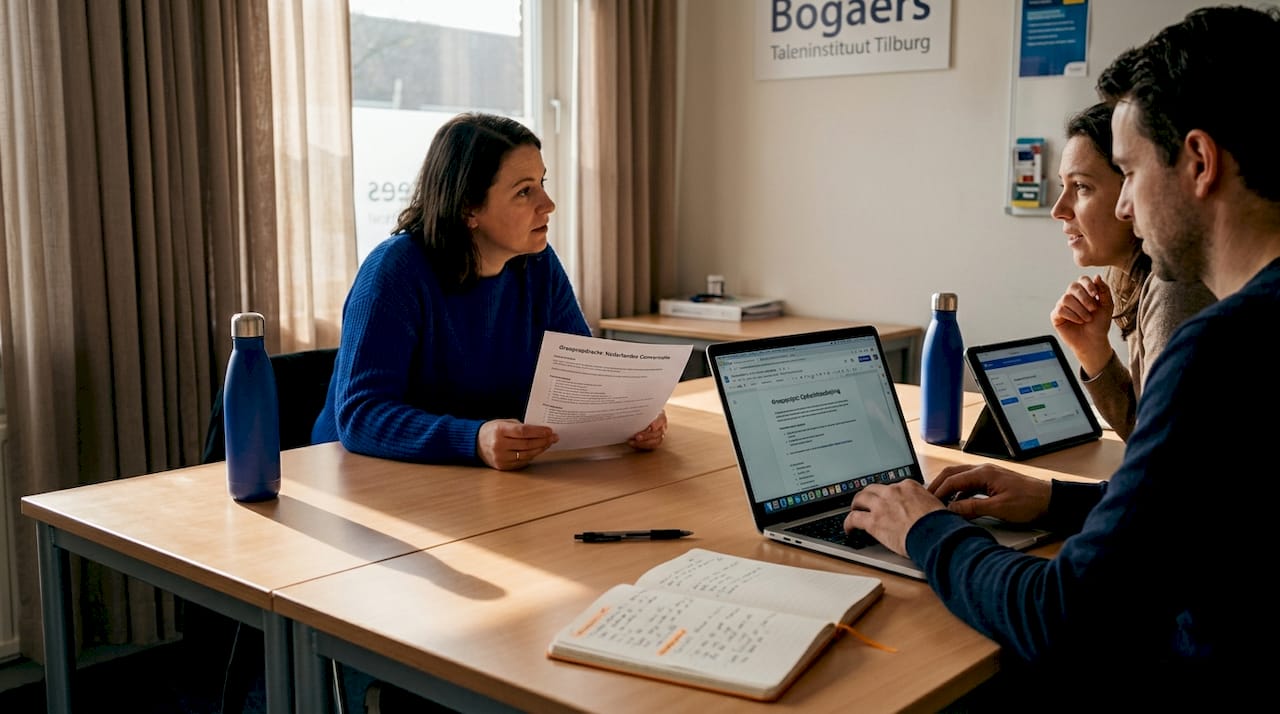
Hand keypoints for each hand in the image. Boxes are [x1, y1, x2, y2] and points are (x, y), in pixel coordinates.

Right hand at [476, 419, 557, 469]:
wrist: (476, 444)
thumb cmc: (492, 431)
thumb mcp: (503, 422)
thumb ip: (520, 426)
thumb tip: (540, 431)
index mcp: (499, 430)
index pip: (523, 432)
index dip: (538, 432)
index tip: (549, 431)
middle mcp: (499, 445)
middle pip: (527, 444)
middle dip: (543, 440)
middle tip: (554, 437)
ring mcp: (501, 457)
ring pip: (527, 455)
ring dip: (540, 449)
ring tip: (549, 443)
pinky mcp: (503, 466)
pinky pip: (522, 462)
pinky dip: (532, 456)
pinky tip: (538, 450)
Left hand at [628, 410, 667, 450]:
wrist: (646, 416)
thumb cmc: (645, 412)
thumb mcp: (645, 408)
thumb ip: (641, 410)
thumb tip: (632, 410)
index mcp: (661, 416)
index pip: (661, 419)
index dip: (657, 423)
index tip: (651, 426)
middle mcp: (662, 427)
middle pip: (658, 433)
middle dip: (647, 436)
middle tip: (637, 436)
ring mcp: (660, 435)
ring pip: (655, 442)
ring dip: (643, 443)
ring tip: (632, 442)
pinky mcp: (655, 442)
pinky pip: (650, 446)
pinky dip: (641, 446)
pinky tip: (632, 444)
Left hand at [843, 480, 944, 556]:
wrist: (936, 535)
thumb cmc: (940, 524)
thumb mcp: (935, 505)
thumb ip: (924, 503)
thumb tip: (926, 509)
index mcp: (908, 486)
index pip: (892, 487)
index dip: (887, 494)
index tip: (885, 499)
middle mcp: (893, 491)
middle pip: (873, 489)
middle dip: (868, 495)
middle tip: (864, 502)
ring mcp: (881, 505)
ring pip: (860, 499)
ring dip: (856, 505)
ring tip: (854, 511)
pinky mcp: (873, 521)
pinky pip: (854, 518)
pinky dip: (848, 523)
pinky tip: (848, 529)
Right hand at [926, 463, 1051, 524]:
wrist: (1050, 500)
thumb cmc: (1029, 502)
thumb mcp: (999, 508)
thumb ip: (972, 508)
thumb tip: (951, 510)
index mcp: (983, 473)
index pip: (952, 480)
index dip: (937, 492)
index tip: (928, 503)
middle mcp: (983, 470)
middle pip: (951, 474)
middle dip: (937, 486)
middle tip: (926, 499)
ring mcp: (987, 475)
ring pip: (959, 478)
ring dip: (947, 489)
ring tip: (938, 503)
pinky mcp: (991, 482)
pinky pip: (968, 484)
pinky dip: (958, 493)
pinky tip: (957, 505)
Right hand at [1050, 275, 1115, 377]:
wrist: (1093, 341)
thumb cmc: (1099, 325)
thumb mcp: (1107, 306)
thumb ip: (1104, 290)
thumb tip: (1097, 276)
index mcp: (1084, 292)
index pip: (1082, 279)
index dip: (1088, 285)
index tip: (1095, 295)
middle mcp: (1072, 297)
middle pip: (1073, 286)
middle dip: (1084, 298)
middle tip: (1093, 309)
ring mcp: (1063, 306)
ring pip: (1066, 298)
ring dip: (1079, 309)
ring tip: (1086, 318)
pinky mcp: (1056, 316)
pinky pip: (1060, 309)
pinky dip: (1072, 315)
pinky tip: (1078, 321)